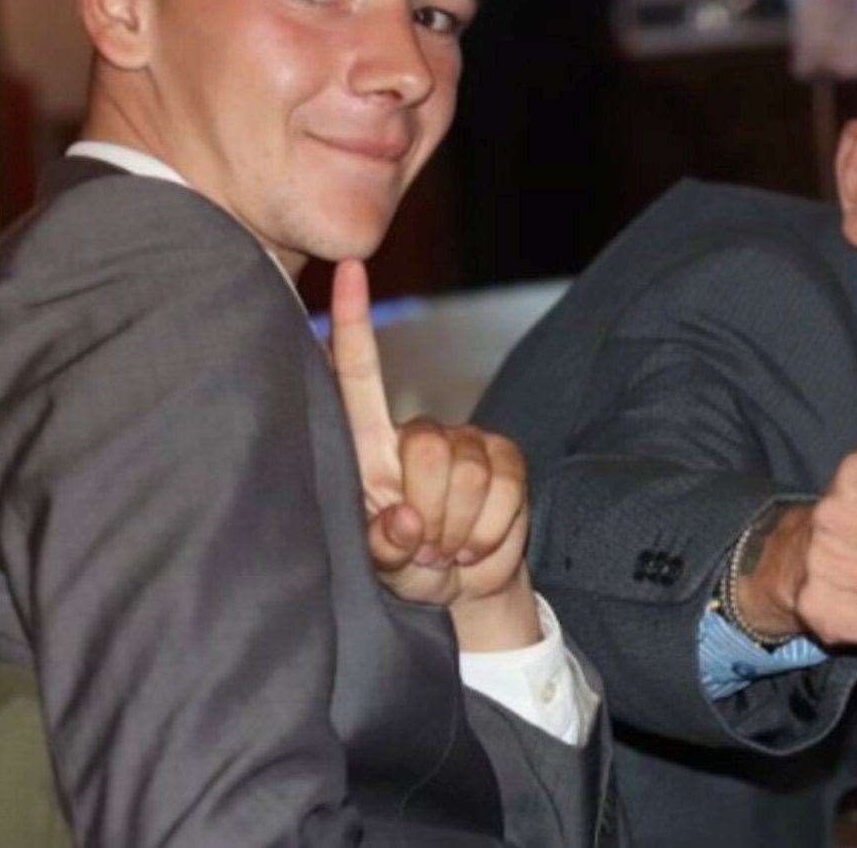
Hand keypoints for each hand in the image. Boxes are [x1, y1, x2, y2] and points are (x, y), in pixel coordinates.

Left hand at [330, 260, 539, 650]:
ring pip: (470, 473)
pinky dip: (493, 530)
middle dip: (431, 512)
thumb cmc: (408, 570)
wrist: (466, 588)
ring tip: (450, 547)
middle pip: (427, 450)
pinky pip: (507, 486)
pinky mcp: (509, 458)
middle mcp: (418, 435)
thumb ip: (383, 548)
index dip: (354, 324)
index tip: (347, 268)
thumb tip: (403, 522)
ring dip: (461, 529)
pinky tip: (478, 542)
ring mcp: (468, 443)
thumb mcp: (383, 569)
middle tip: (428, 546)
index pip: (359, 375)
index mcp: (370, 450)